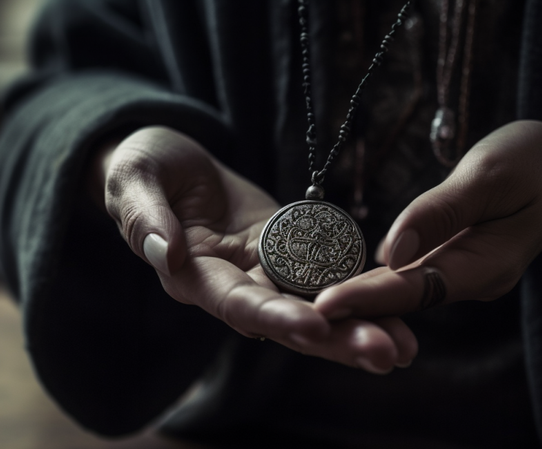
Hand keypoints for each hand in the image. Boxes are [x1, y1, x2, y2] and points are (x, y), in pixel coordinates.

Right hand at [94, 126, 415, 372]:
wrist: (169, 164)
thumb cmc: (142, 170)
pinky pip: (326, 273)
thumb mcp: (134, 184)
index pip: (238, 304)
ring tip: (406, 344)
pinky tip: (399, 301)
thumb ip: (147, 219)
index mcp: (195, 277)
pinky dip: (359, 289)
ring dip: (360, 324)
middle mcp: (235, 285)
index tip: (315, 327)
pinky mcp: (288, 250)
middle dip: (337, 340)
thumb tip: (168, 252)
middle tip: (389, 354)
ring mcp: (265, 270)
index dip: (275, 317)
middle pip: (289, 320)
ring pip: (315, 305)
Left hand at [315, 120, 541, 319]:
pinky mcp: (451, 260)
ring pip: (402, 291)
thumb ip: (441, 212)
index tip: (322, 306)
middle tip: (296, 316)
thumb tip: (390, 249)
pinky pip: (408, 275)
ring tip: (303, 303)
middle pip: (402, 298)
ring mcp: (461, 274)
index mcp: (484, 266)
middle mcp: (469, 280)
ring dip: (357, 297)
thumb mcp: (491, 175)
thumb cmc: (535, 165)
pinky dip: (375, 279)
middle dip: (352, 308)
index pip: (414, 288)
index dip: (366, 296)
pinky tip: (339, 278)